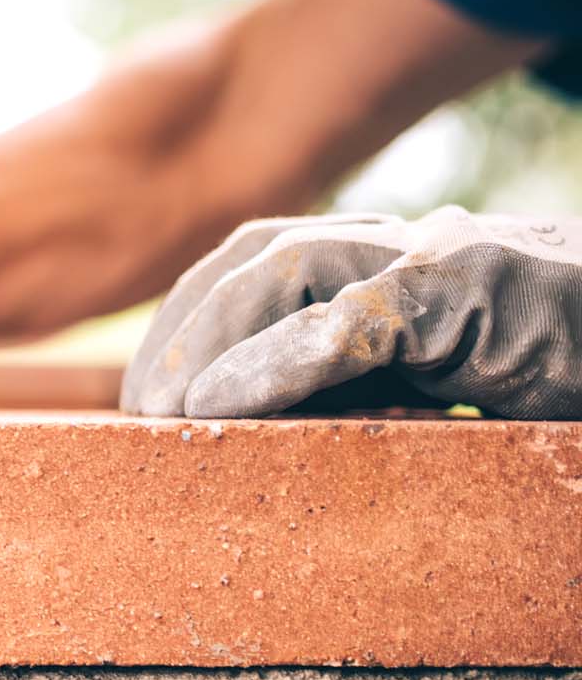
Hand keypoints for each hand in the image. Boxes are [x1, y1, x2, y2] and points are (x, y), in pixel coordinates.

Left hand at [121, 206, 581, 418]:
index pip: (255, 261)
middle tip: (138, 410)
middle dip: (180, 327)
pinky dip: (276, 362)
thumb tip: (245, 434)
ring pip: (288, 269)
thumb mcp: (433, 388)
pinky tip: (220, 408)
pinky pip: (357, 319)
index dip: (186, 317)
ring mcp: (444, 257)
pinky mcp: (481, 287)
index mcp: (387, 263)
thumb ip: (353, 393)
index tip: (142, 393)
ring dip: (209, 343)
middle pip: (254, 254)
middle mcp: (406, 245)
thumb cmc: (553, 374)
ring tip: (166, 413)